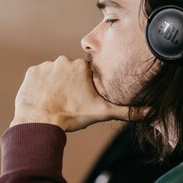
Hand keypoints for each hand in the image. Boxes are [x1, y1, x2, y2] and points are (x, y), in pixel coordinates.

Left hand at [10, 55, 129, 130]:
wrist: (40, 121)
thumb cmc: (71, 116)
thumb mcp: (101, 113)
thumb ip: (126, 111)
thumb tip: (151, 111)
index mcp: (82, 66)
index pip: (86, 74)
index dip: (84, 88)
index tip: (80, 99)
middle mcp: (64, 61)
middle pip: (69, 73)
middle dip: (69, 85)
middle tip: (68, 102)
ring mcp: (46, 66)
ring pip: (54, 75)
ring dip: (55, 85)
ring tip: (55, 101)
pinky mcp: (32, 72)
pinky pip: (39, 77)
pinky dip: (41, 87)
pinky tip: (44, 98)